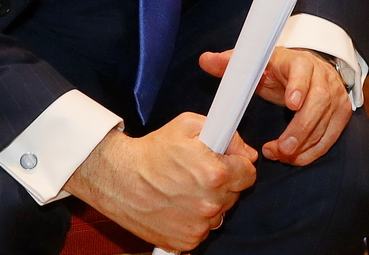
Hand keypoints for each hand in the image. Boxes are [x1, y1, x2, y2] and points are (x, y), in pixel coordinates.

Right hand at [66, 114, 256, 251]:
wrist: (119, 178)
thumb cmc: (153, 151)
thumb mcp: (190, 125)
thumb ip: (227, 134)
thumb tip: (246, 152)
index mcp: (215, 174)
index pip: (249, 172)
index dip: (238, 163)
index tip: (226, 160)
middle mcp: (209, 204)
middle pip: (235, 193)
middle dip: (224, 181)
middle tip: (200, 172)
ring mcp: (197, 226)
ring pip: (220, 212)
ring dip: (210, 201)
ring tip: (187, 188)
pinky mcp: (184, 242)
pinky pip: (203, 230)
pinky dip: (195, 219)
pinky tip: (180, 204)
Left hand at [200, 47, 350, 165]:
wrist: (310, 69)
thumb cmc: (278, 69)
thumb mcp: (258, 64)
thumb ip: (233, 64)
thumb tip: (205, 59)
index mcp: (299, 62)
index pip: (303, 71)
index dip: (298, 86)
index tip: (291, 103)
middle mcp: (322, 76)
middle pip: (319, 100)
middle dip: (302, 127)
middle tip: (283, 147)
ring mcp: (335, 94)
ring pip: (326, 121)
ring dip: (305, 143)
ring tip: (281, 155)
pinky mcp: (340, 111)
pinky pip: (332, 135)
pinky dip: (315, 150)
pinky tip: (295, 157)